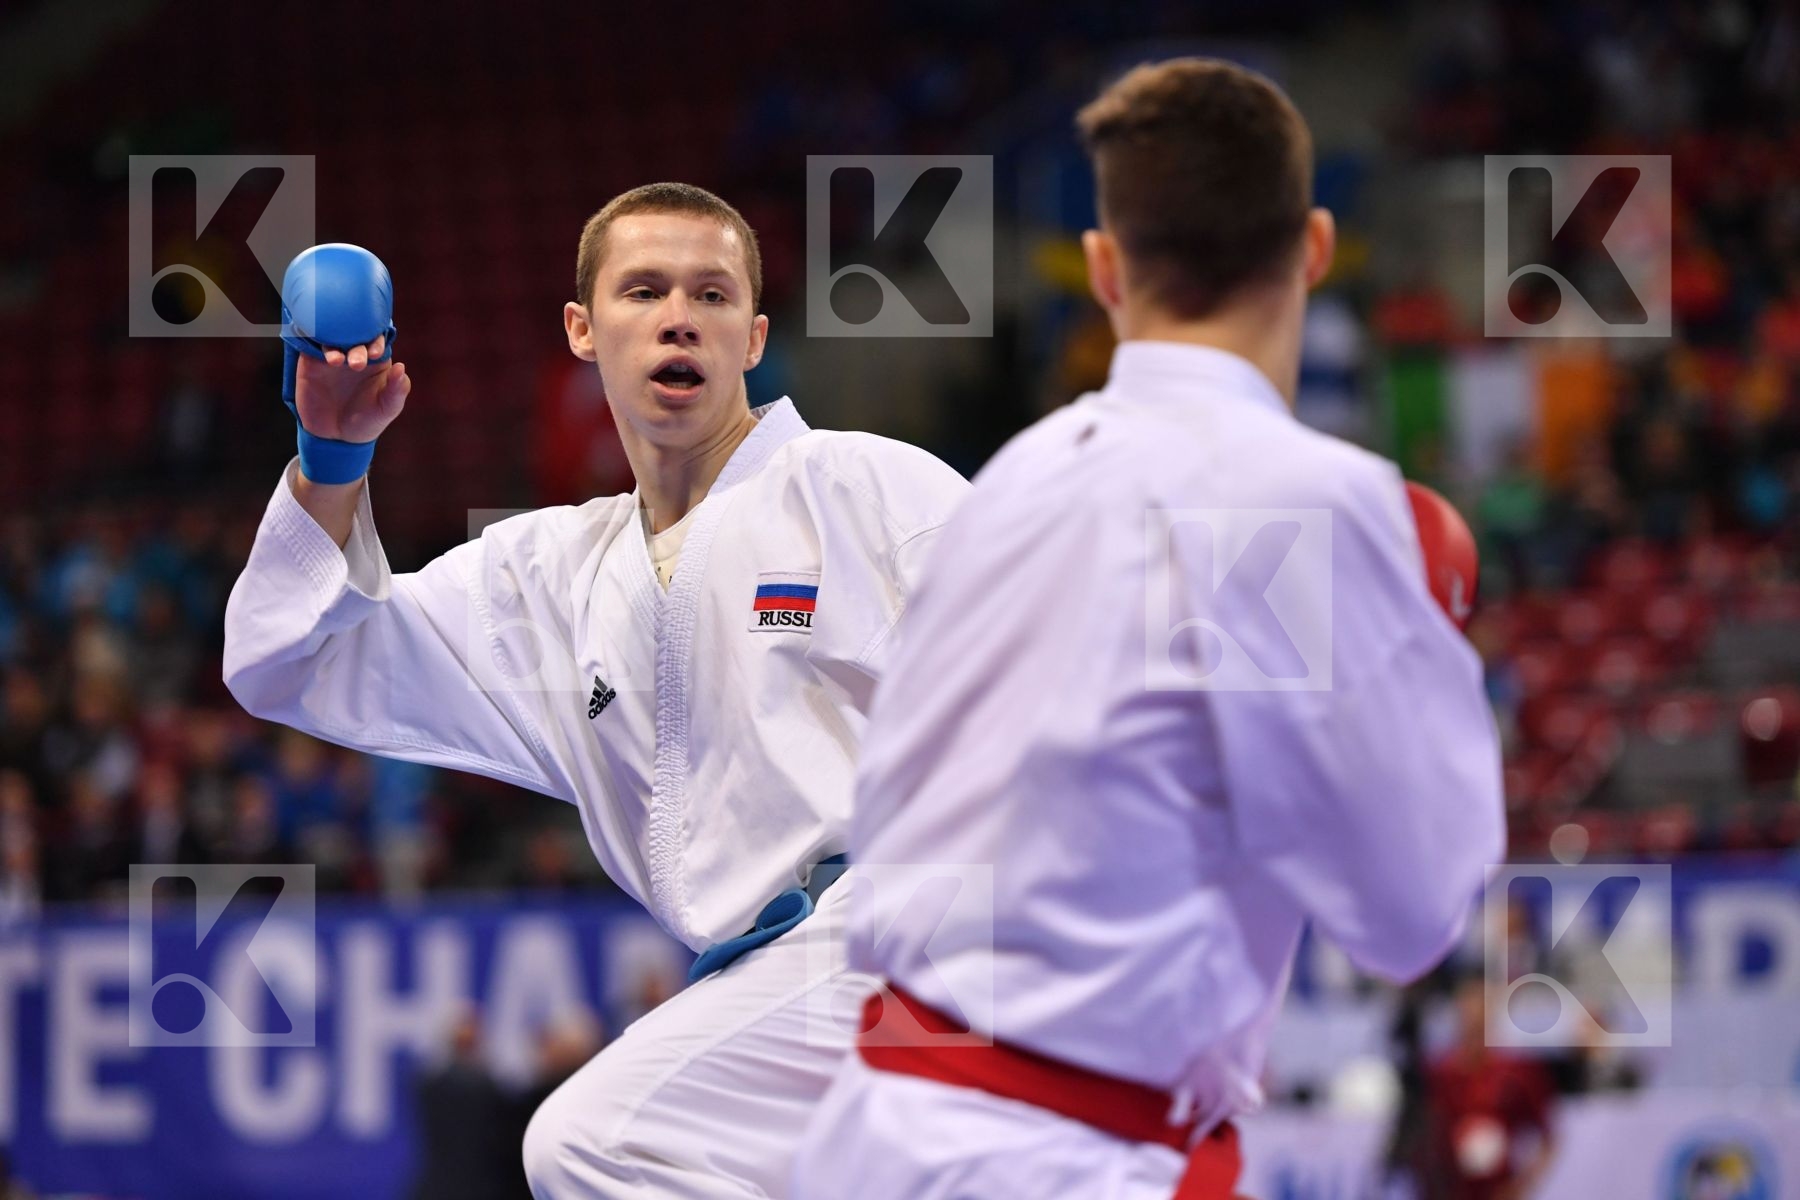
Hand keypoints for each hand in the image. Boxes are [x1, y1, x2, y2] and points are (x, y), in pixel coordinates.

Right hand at [293, 335, 409, 442]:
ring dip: (335, 344)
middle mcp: (354, 351)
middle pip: (354, 335)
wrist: (336, 437)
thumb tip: (401, 367)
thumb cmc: (368, 420)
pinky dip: (316, 343)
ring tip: (338, 362)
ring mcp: (332, 354)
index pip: (377, 338)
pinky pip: (311, 344)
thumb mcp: (387, 408)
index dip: (376, 341)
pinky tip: (324, 356)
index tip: (375, 353)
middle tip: (356, 364)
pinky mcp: (312, 361)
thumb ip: (397, 390)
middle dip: (356, 345)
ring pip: (332, 336)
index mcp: (376, 358)